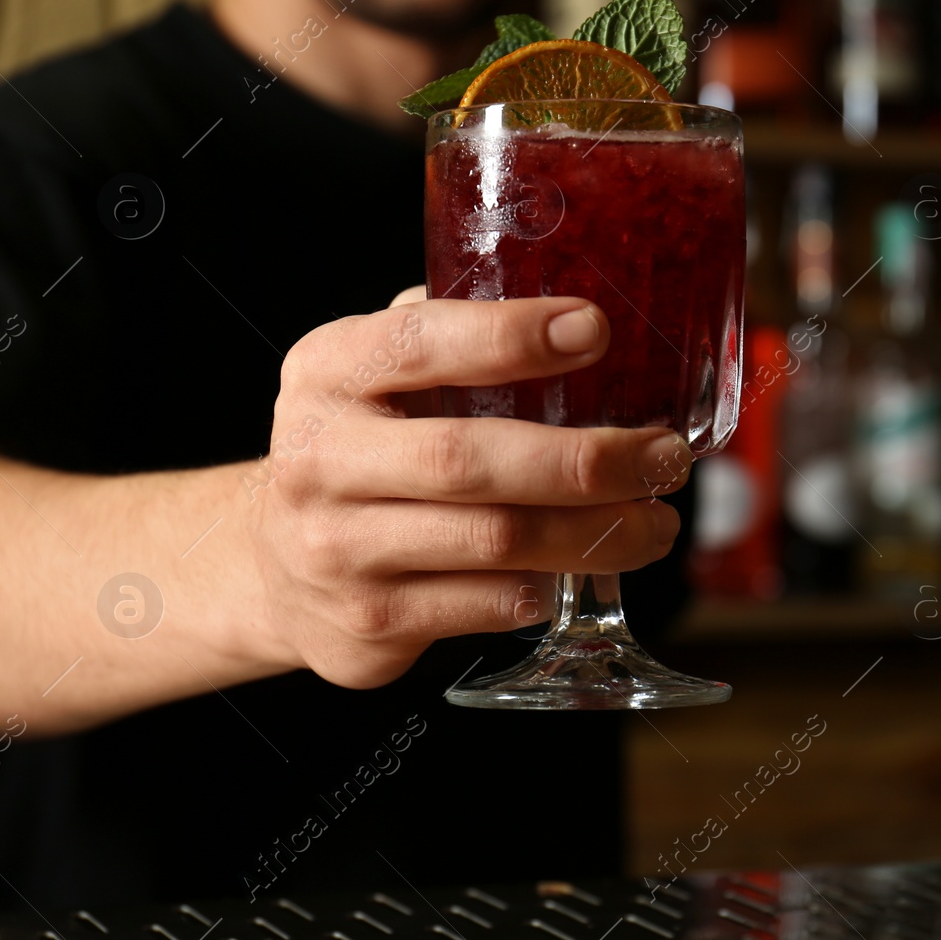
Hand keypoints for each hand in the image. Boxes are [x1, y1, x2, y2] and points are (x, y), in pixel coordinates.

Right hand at [242, 287, 692, 688]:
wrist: (276, 567)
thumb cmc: (365, 449)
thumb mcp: (379, 375)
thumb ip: (454, 335)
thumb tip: (584, 317)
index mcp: (329, 372)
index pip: (419, 342)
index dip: (511, 337)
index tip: (597, 330)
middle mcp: (320, 458)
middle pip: (469, 459)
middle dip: (588, 460)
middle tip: (665, 458)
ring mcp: (335, 549)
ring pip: (493, 542)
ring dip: (596, 534)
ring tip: (656, 523)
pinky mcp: (367, 622)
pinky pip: (487, 605)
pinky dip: (551, 585)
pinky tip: (585, 568)